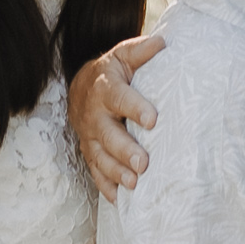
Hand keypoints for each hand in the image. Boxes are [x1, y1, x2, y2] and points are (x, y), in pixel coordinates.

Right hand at [69, 30, 166, 197]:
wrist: (82, 89)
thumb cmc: (113, 73)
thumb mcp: (123, 56)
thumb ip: (140, 51)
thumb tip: (162, 43)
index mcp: (106, 89)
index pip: (120, 98)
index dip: (135, 108)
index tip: (153, 120)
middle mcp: (95, 115)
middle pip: (108, 135)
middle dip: (125, 150)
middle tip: (143, 164)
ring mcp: (90, 137)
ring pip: (100, 157)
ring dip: (116, 172)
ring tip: (134, 184)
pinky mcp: (90, 153)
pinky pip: (95, 172)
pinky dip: (106, 187)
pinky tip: (120, 200)